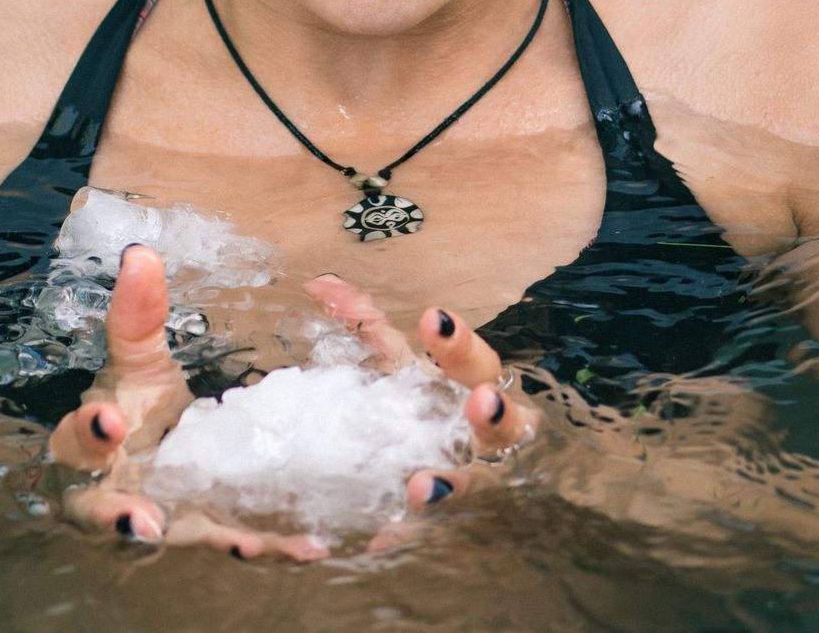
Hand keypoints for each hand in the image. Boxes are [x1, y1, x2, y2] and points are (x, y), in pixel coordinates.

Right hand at [47, 245, 329, 560]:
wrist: (151, 466)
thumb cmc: (133, 411)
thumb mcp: (136, 363)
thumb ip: (137, 315)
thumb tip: (141, 253)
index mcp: (88, 445)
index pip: (77, 440)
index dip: (89, 432)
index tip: (110, 417)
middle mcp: (111, 496)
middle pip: (104, 512)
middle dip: (120, 516)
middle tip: (144, 519)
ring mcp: (158, 523)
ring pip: (173, 537)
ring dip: (206, 539)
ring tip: (243, 542)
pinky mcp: (202, 536)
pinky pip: (233, 543)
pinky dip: (269, 544)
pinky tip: (306, 541)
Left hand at [301, 274, 538, 513]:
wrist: (478, 466)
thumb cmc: (429, 402)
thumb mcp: (402, 363)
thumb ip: (365, 325)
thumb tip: (318, 282)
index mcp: (467, 381)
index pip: (467, 356)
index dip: (454, 339)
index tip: (433, 319)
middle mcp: (482, 426)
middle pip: (499, 415)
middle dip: (493, 411)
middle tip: (480, 403)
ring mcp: (477, 473)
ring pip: (475, 480)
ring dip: (453, 481)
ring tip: (425, 485)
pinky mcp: (454, 513)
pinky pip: (436, 524)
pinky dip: (409, 529)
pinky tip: (383, 535)